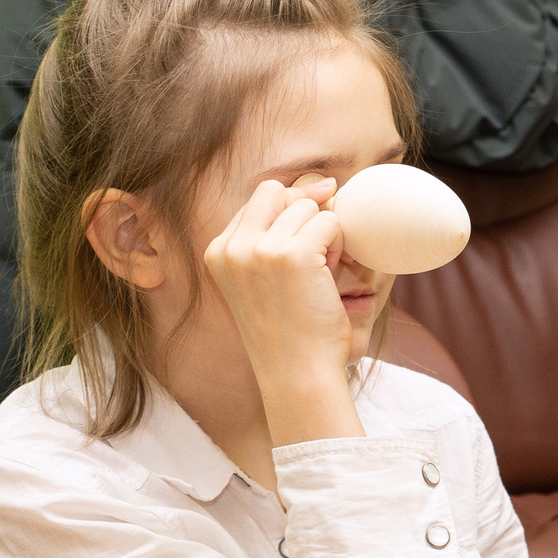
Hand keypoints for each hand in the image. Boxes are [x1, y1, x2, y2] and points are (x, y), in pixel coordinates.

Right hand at [203, 177, 354, 400]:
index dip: (290, 214)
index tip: (303, 247)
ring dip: (324, 234)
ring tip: (320, 273)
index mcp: (218, 251)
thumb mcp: (263, 279)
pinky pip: (330, 221)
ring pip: (308, 207)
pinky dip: (339, 243)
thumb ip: (273, 234)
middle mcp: (233, 247)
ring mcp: (260, 249)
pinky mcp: (292, 255)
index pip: (260, 199)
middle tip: (315, 254)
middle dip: (305, 213)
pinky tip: (329, 274)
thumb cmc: (289, 329)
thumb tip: (322, 185)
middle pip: (278, 191)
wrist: (296, 372)